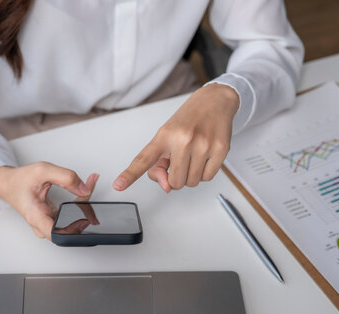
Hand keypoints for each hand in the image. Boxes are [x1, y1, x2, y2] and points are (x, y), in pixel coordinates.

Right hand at [0, 162, 98, 239]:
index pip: (58, 235)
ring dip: (84, 202)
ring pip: (73, 220)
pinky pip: (70, 214)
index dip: (75, 229)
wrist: (8, 183)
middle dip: (84, 206)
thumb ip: (65, 178)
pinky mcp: (52, 219)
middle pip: (71, 225)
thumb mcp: (42, 171)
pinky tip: (84, 188)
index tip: (85, 215)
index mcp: (36, 217)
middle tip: (89, 186)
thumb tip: (84, 189)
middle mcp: (42, 225)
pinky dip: (79, 201)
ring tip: (89, 184)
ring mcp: (48, 224)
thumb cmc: (19, 180)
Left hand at [113, 83, 238, 191]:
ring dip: (191, 175)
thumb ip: (159, 165)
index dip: (130, 174)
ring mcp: (203, 145)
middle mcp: (182, 139)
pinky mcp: (220, 149)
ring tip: (193, 156)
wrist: (214, 101)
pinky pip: (207, 177)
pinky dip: (204, 173)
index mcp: (164, 136)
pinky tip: (204, 156)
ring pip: (192, 182)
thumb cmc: (187, 121)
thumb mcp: (167, 136)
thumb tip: (166, 186)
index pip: (144, 159)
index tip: (118, 185)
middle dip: (176, 177)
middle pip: (175, 182)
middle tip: (181, 160)